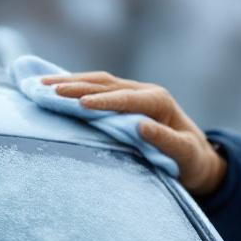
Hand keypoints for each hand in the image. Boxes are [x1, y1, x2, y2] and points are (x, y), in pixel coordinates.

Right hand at [41, 71, 226, 196]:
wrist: (199, 156)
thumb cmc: (192, 159)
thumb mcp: (185, 153)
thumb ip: (165, 140)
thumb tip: (141, 125)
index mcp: (159, 102)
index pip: (126, 98)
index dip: (103, 101)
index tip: (81, 104)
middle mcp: (145, 92)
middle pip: (107, 84)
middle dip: (77, 86)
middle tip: (48, 89)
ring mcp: (134, 93)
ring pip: (99, 81)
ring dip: (70, 81)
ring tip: (41, 85)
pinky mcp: (125, 99)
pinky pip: (97, 87)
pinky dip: (76, 86)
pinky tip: (54, 86)